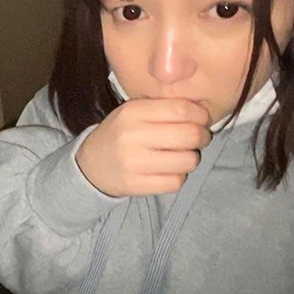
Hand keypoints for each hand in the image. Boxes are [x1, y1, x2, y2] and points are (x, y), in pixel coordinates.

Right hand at [75, 99, 211, 196]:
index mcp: (132, 112)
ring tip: (183, 155)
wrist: (90, 165)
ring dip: (192, 158)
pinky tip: (171, 171)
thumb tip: (201, 111)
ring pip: (188, 161)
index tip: (201, 119)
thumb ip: (162, 108)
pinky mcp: (136, 185)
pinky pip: (176, 182)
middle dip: (202, 136)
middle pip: (189, 134)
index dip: (200, 114)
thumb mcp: (133, 112)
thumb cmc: (120, 134)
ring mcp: (134, 163)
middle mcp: (132, 136)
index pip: (181, 109)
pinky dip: (179, 177)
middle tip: (199, 137)